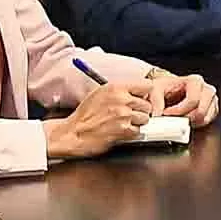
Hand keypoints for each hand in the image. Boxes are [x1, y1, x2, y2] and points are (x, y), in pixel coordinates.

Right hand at [46, 71, 163, 157]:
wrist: (73, 133)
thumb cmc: (85, 115)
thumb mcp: (100, 94)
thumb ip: (120, 91)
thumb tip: (138, 93)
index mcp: (116, 87)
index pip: (147, 85)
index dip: (146, 94)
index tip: (143, 99)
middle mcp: (121, 99)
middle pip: (148, 105)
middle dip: (141, 111)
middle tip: (130, 115)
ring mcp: (123, 115)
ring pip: (145, 119)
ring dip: (137, 123)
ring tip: (123, 123)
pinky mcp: (123, 130)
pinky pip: (138, 131)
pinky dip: (131, 133)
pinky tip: (119, 131)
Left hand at [150, 73, 217, 122]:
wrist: (170, 90)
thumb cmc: (166, 87)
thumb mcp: (156, 89)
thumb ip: (156, 101)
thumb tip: (158, 114)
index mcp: (195, 81)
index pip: (192, 100)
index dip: (179, 110)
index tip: (166, 113)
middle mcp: (206, 89)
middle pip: (201, 111)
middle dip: (185, 118)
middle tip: (172, 119)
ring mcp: (211, 100)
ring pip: (204, 118)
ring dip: (189, 122)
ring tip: (177, 119)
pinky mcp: (211, 110)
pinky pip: (205, 122)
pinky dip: (194, 124)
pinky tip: (184, 119)